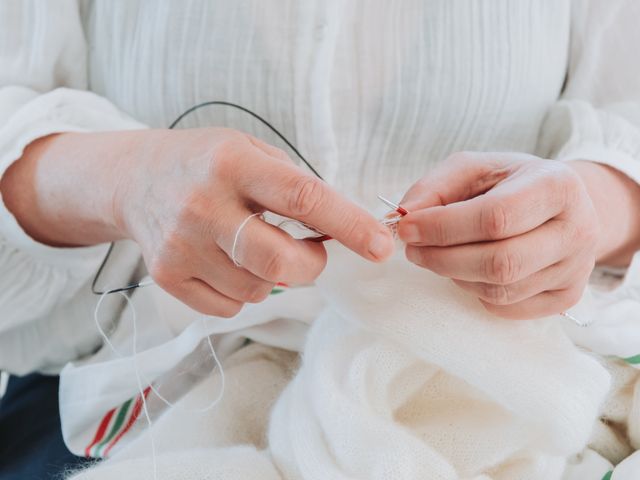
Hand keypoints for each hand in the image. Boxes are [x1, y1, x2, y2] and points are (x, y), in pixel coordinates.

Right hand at [2, 128, 393, 316]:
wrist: (135, 179)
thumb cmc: (208, 163)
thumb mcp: (252, 152)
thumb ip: (296, 187)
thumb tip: (345, 232)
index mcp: (233, 165)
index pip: (303, 198)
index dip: (349, 225)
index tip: (381, 247)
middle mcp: (203, 206)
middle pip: (279, 263)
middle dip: (311, 266)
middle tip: (310, 251)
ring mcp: (181, 245)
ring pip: (259, 289)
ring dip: (274, 276)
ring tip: (253, 244)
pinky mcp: (167, 276)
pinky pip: (231, 307)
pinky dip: (245, 291)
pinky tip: (228, 261)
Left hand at [397, 152, 602, 319]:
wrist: (560, 206)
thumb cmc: (510, 183)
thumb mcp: (474, 169)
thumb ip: (435, 187)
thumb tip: (404, 217)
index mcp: (557, 186)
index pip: (495, 217)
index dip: (443, 228)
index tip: (406, 228)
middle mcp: (577, 230)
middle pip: (500, 262)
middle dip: (442, 258)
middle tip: (413, 249)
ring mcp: (576, 269)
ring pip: (501, 290)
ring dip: (454, 276)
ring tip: (439, 255)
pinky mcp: (566, 297)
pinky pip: (506, 308)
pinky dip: (474, 292)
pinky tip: (469, 270)